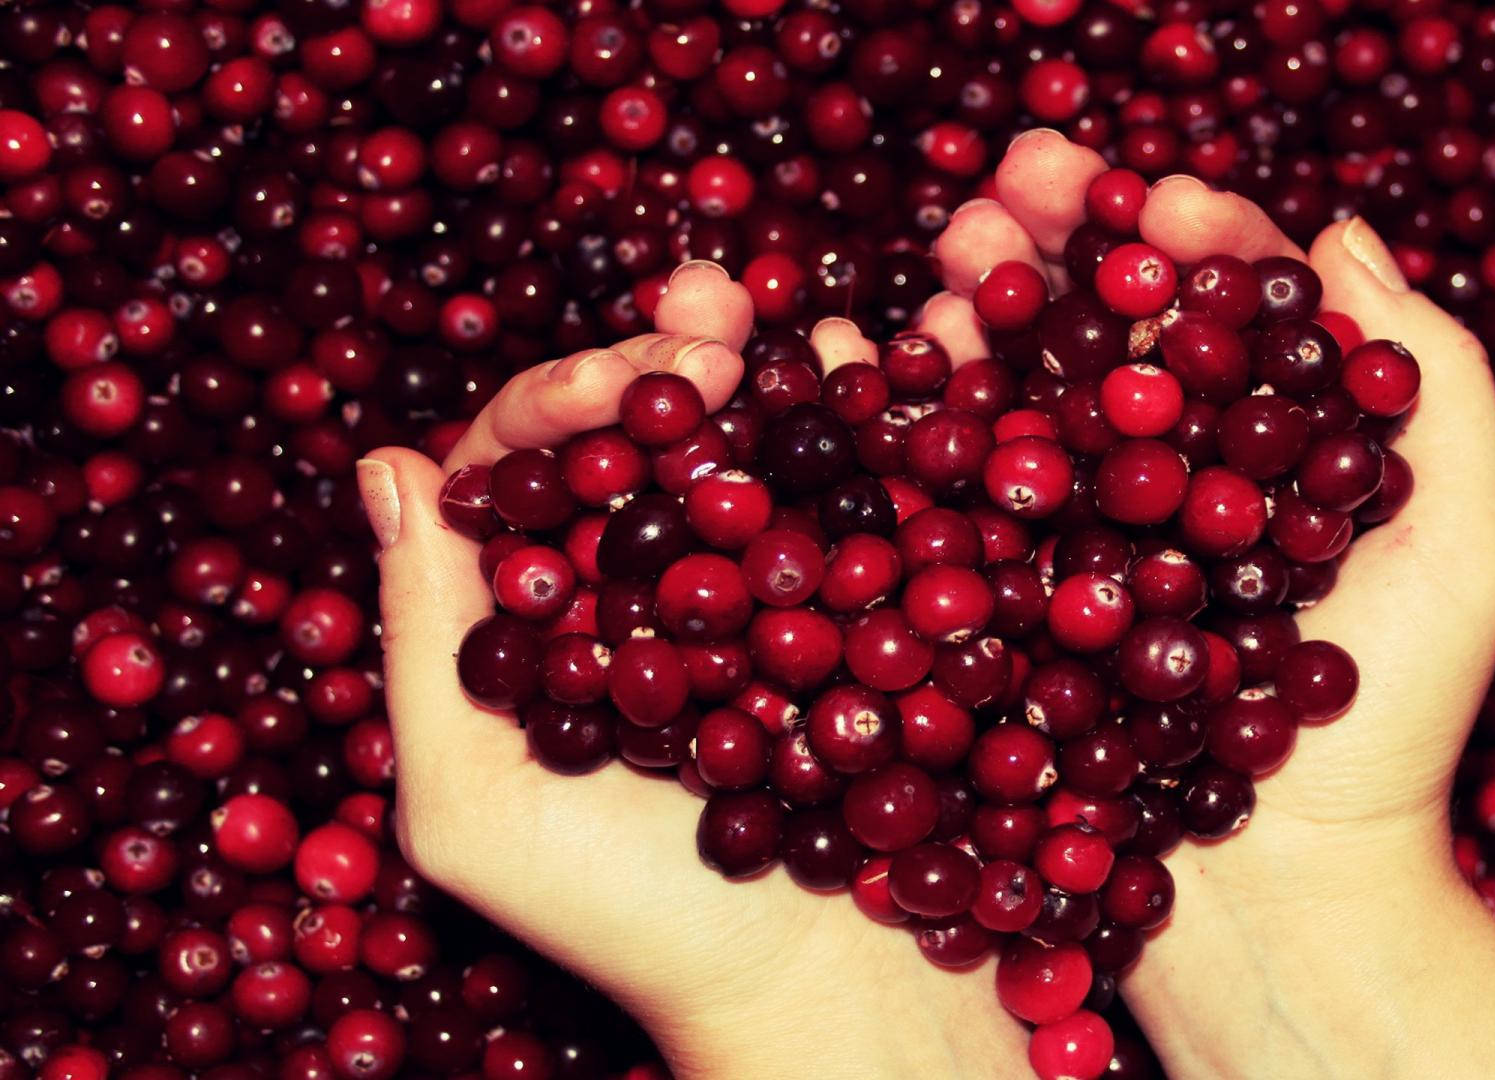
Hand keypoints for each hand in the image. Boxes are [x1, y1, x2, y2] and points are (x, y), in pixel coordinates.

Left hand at [356, 267, 1027, 1079]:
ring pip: (747, 447)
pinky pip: (855, 492)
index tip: (623, 384)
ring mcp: (761, 590)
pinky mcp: (866, 604)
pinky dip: (863, 418)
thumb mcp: (474, 808)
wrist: (826, 991)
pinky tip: (870, 353)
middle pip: (640, 441)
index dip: (564, 404)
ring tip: (777, 309)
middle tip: (711, 314)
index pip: (526, 472)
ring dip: (761, 364)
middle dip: (671, 362)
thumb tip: (386, 466)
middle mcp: (646, 590)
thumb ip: (424, 644)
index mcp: (541, 621)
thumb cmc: (635, 926)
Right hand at [918, 130, 1494, 1079]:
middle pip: (1113, 332)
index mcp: (1283, 444)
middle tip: (1013, 174)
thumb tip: (1342, 234)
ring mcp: (1087, 533)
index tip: (1151, 202)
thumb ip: (1437, 383)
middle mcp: (1176, 474)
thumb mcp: (1471, 547)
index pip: (1232, 310)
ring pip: (1029, 393)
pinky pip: (959, 493)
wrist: (1290, 901)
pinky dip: (918, 414)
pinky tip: (883, 344)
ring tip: (955, 240)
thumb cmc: (1398, 733)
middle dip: (1061, 242)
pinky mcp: (1011, 597)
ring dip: (983, 305)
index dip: (1190, 241)